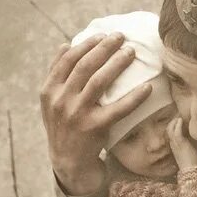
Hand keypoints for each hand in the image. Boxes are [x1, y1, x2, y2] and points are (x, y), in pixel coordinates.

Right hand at [39, 33, 150, 194]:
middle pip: (84, 66)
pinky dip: (134, 97)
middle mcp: (61, 101)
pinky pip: (118, 109)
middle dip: (104, 48)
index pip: (67, 60)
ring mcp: (77, 114)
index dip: (86, 44)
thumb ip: (56, 76)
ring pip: (99, 81)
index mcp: (49, 91)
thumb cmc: (64, 126)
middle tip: (121, 37)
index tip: (102, 35)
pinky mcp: (94, 128)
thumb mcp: (52, 102)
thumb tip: (64, 45)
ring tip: (131, 52)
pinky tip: (147, 88)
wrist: (68, 162)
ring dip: (116, 63)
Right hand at [167, 117, 196, 169]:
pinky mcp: (181, 144)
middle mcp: (173, 146)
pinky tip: (180, 120)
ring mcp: (176, 145)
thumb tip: (193, 146)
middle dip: (171, 124)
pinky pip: (176, 132)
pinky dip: (178, 125)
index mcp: (175, 149)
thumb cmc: (193, 166)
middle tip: (177, 118)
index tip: (177, 122)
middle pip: (168, 132)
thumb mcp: (190, 156)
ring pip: (170, 130)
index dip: (172, 128)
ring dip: (174, 123)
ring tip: (178, 118)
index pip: (170, 136)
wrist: (194, 173)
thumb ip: (189, 150)